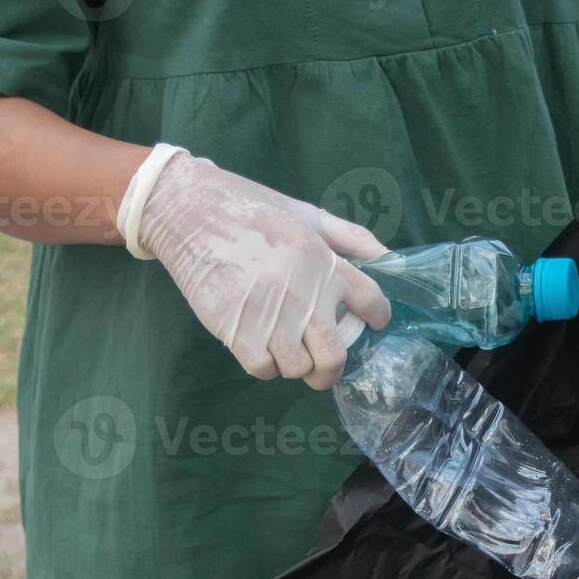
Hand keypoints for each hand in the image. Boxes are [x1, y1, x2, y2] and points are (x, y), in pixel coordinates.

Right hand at [126, 149, 390, 389]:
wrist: (188, 209)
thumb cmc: (253, 210)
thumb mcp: (308, 214)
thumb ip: (352, 237)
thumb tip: (390, 258)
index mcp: (325, 262)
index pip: (372, 303)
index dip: (376, 317)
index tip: (369, 321)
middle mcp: (302, 293)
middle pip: (334, 357)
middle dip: (332, 367)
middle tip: (324, 362)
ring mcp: (268, 315)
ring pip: (298, 368)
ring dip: (295, 364)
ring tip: (286, 346)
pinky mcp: (234, 330)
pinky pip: (264, 369)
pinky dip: (266, 364)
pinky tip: (261, 345)